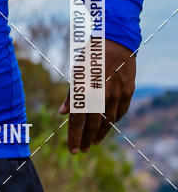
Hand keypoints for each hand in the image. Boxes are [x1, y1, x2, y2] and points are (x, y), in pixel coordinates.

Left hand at [59, 38, 135, 153]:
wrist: (116, 41)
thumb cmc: (91, 56)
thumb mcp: (76, 72)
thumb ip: (71, 95)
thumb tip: (63, 113)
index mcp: (84, 90)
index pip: (78, 121)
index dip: (74, 137)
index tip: (73, 150)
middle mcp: (101, 95)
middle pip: (93, 125)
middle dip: (86, 140)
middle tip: (82, 150)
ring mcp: (117, 94)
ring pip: (108, 122)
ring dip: (100, 134)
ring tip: (93, 142)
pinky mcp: (128, 92)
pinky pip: (120, 112)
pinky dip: (113, 121)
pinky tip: (107, 125)